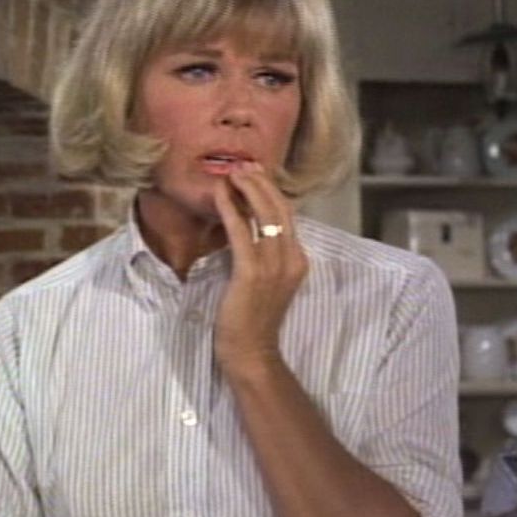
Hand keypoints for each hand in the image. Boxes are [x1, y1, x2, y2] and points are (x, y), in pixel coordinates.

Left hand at [212, 162, 307, 369]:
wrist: (251, 352)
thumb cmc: (251, 318)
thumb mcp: (263, 280)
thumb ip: (261, 254)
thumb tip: (243, 225)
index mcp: (298, 260)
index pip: (286, 215)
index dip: (269, 190)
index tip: (253, 172)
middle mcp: (291, 259)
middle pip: (279, 208)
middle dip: (260, 182)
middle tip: (241, 164)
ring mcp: (274, 267)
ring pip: (263, 215)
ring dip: (246, 189)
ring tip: (231, 172)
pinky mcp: (252, 274)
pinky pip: (240, 233)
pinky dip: (230, 209)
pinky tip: (219, 195)